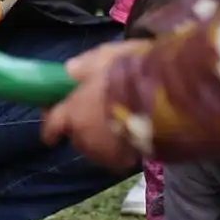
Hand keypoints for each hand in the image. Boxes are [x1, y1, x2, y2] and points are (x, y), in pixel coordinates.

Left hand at [40, 39, 146, 168]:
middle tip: (96, 117)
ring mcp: (103, 152)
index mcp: (73, 110)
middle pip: (75, 137)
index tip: (51, 133)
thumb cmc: (134, 74)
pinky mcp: (124, 162)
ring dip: (101, 141)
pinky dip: (120, 150)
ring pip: (95, 149)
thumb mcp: (108, 57)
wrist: (169, 100)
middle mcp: (83, 135)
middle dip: (81, 129)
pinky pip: (116, 157)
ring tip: (119, 126)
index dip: (50, 128)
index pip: (51, 126)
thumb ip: (86, 64)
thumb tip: (70, 70)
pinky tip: (133, 137)